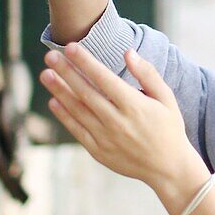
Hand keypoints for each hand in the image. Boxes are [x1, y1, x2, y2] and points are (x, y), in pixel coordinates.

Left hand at [40, 44, 201, 195]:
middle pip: (85, 92)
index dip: (85, 62)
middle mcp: (117, 121)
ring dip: (59, 91)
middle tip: (50, 55)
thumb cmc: (168, 127)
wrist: (168, 168)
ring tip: (45, 74)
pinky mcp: (99, 152)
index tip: (70, 46)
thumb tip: (127, 52)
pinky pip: (77, 130)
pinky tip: (53, 101)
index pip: (104, 78)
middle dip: (66, 72)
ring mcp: (106, 138)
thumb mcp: (166, 98)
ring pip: (77, 110)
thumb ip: (147, 73)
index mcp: (134, 105)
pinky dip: (64, 116)